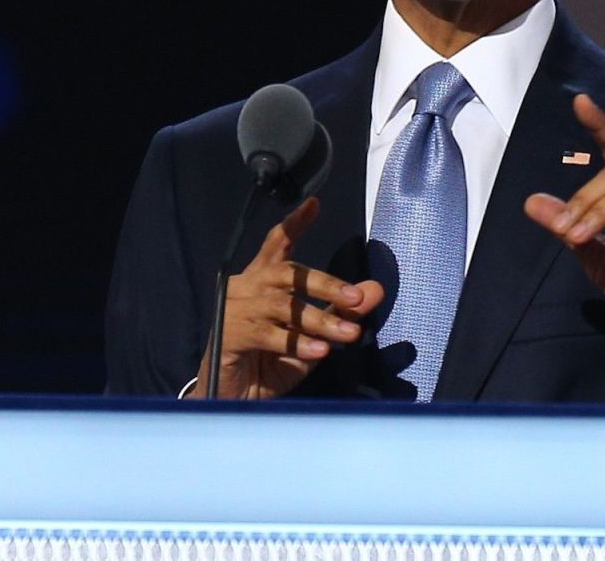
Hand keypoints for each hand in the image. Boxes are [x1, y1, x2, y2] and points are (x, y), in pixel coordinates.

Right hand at [188, 197, 384, 398]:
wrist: (235, 401)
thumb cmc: (271, 363)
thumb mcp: (313, 335)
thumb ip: (340, 310)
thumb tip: (376, 289)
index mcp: (262, 282)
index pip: (277, 244)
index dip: (294, 224)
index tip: (314, 204)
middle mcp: (246, 288)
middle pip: (287, 273)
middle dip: (324, 282)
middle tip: (356, 297)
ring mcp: (235, 310)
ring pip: (282, 306)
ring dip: (319, 320)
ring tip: (349, 334)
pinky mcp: (229, 335)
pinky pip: (267, 335)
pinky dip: (296, 343)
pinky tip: (319, 351)